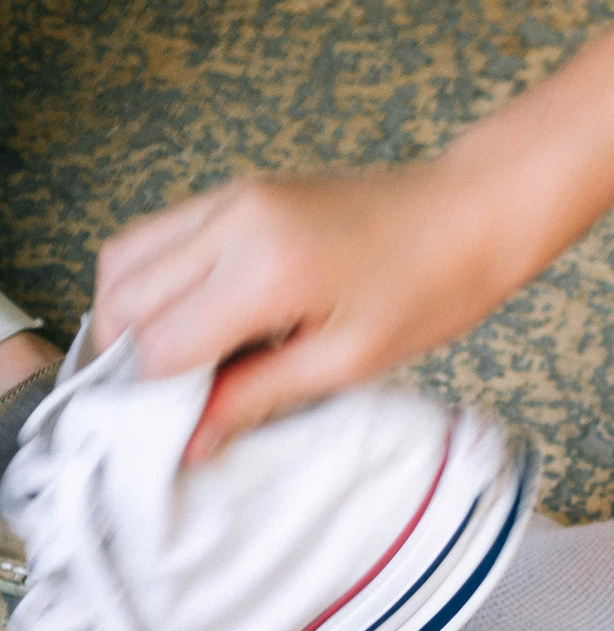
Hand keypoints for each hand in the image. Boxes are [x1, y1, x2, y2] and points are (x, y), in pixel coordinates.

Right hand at [92, 164, 518, 461]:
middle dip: (129, 357)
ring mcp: (229, 197)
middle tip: (166, 404)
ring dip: (132, 315)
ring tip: (177, 366)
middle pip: (124, 295)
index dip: (156, 396)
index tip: (174, 432)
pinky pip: (161, 235)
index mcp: (264, 269)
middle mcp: (232, 222)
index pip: (161, 343)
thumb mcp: (350, 360)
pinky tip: (198, 322)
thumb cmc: (433, 289)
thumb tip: (194, 439)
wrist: (472, 213)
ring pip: (127, 257)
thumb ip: (260, 394)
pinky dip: (156, 281)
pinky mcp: (237, 190)